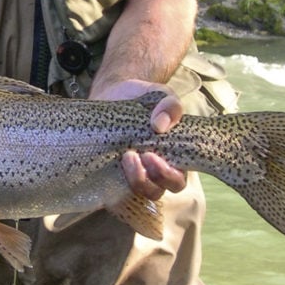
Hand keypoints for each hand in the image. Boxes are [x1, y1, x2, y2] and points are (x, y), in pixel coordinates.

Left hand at [91, 78, 187, 200]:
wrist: (115, 93)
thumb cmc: (146, 99)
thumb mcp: (162, 96)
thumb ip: (170, 106)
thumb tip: (161, 125)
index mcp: (172, 159)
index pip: (177, 181)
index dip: (169, 176)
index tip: (152, 156)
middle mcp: (152, 172)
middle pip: (156, 191)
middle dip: (149, 179)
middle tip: (138, 155)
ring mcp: (131, 174)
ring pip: (135, 192)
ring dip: (133, 179)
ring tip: (126, 155)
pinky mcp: (110, 172)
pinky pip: (111, 190)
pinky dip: (109, 183)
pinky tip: (107, 165)